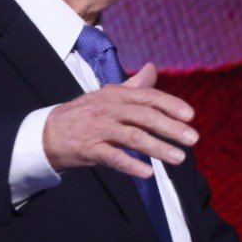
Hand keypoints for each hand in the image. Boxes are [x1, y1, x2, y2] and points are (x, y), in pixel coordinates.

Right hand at [44, 63, 198, 178]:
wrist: (48, 132)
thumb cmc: (84, 114)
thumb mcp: (107, 96)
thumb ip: (133, 86)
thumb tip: (152, 69)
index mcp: (116, 95)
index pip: (148, 96)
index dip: (171, 105)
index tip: (190, 116)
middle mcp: (109, 109)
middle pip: (145, 116)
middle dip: (171, 128)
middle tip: (193, 139)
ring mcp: (99, 129)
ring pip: (133, 137)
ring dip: (158, 148)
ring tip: (178, 158)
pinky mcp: (89, 149)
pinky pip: (113, 157)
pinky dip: (131, 165)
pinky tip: (148, 173)